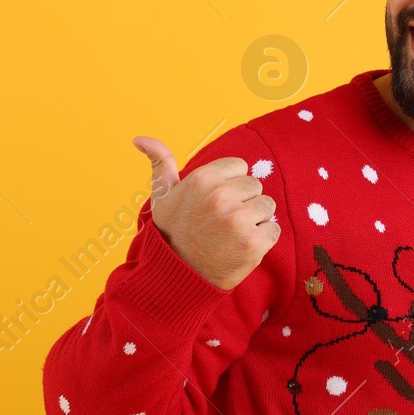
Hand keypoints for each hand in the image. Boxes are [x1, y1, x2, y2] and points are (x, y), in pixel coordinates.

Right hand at [133, 135, 278, 290]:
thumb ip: (160, 162)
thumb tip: (139, 138)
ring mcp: (238, 221)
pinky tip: (241, 246)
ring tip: (232, 233)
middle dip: (244, 201)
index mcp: (202, 179)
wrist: (178, 276)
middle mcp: (221, 196)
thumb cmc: (172, 232)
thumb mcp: (162, 194)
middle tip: (223, 221)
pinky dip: (263, 239)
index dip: (230, 184)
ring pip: (267, 207)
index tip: (215, 202)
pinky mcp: (253, 243)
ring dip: (255, 220)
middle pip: (255, 186)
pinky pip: (274, 229)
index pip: (240, 167)